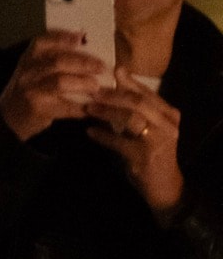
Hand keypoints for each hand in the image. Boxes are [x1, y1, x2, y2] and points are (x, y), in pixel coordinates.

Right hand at [0, 32, 112, 141]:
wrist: (7, 122)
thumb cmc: (25, 94)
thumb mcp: (31, 73)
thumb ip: (50, 60)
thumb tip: (82, 46)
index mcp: (27, 60)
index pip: (42, 42)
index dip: (62, 37)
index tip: (80, 37)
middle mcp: (27, 73)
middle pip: (58, 62)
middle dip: (83, 62)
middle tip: (101, 66)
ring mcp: (31, 91)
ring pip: (60, 82)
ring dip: (82, 83)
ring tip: (96, 86)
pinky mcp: (36, 110)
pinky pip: (62, 107)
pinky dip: (78, 108)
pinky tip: (88, 109)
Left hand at [85, 69, 183, 211]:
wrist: (164, 187)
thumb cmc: (152, 157)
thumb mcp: (147, 132)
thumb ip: (135, 115)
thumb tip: (109, 96)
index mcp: (169, 114)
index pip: (147, 93)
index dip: (129, 82)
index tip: (113, 71)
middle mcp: (166, 123)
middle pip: (138, 102)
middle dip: (114, 95)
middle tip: (94, 91)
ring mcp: (157, 140)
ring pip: (131, 118)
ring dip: (107, 111)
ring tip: (89, 108)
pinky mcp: (144, 157)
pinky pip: (119, 142)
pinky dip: (103, 136)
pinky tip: (90, 132)